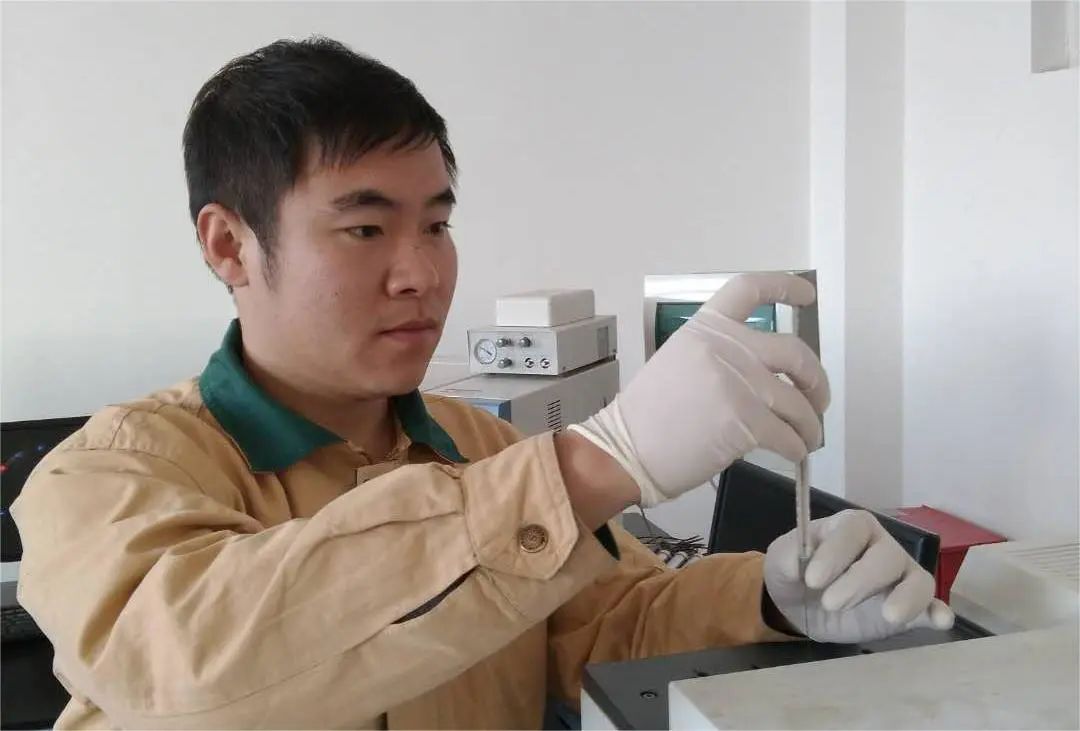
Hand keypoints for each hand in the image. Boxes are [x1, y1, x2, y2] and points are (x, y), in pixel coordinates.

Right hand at [568, 272, 829, 506]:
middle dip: (816, 379)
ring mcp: (738, 383)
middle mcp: (726, 348)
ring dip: (810, 424)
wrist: (624, 450)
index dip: (784, 287)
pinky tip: (794, 453)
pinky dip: (797, 447)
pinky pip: (788, 435)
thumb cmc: (644, 417)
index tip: (807, 295)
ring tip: (808, 438)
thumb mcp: (677, 364)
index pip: (749, 289)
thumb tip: (760, 378)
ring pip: (797, 402)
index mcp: (705, 328)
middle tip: (817, 399)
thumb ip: (718, 358)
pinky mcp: (745, 421)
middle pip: (795, 352)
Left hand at [764, 509, 954, 642]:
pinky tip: (939, 620)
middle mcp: (881, 547)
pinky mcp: (908, 608)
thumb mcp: (781, 559)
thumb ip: (788, 556)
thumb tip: (798, 562)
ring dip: (906, 597)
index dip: (836, 553)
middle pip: (886, 556)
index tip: (812, 579)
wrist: (799, 605)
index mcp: (851, 526)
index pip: (853, 530)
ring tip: (889, 615)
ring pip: (916, 580)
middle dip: (860, 580)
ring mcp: (900, 577)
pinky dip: (938, 612)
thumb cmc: (795, 571)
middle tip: (830, 603)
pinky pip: (931, 606)